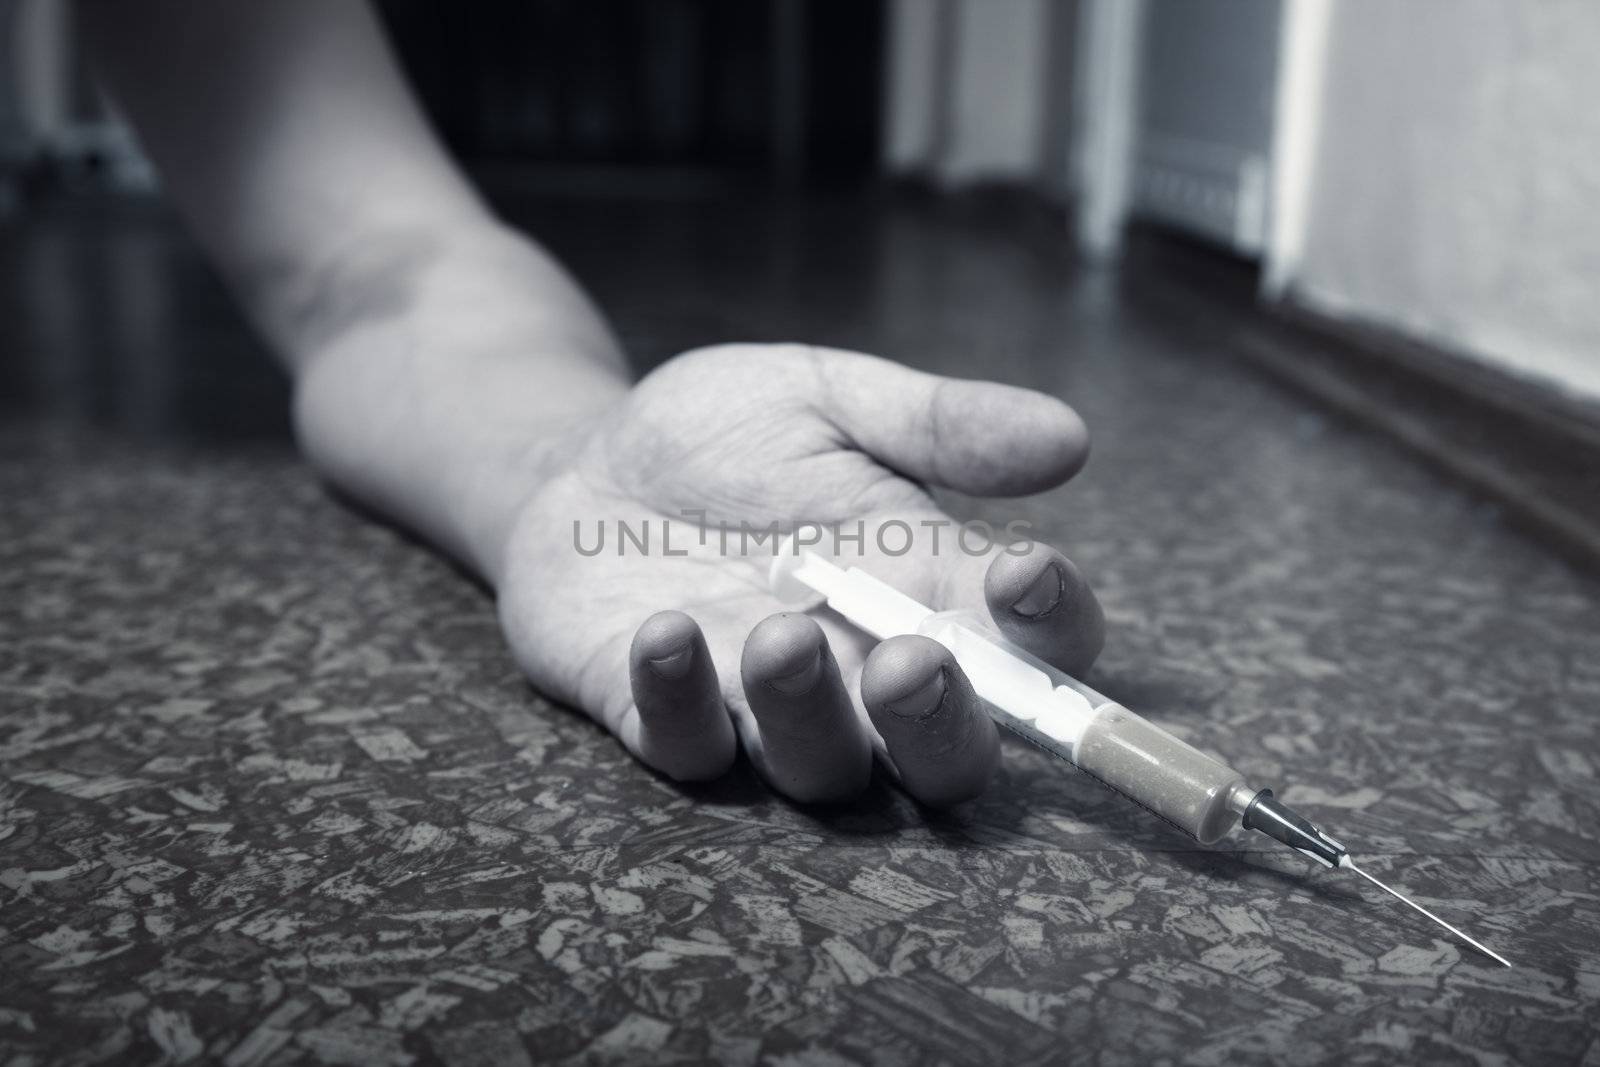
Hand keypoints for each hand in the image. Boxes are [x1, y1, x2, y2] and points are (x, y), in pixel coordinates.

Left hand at [498, 344, 1103, 805]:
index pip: (1034, 651)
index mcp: (928, 593)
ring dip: (811, 715)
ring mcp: (764, 710)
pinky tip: (664, 630)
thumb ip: (938, 423)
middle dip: (942, 725)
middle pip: (946, 757)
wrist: (580, 465)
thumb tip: (1071, 437)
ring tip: (782, 634)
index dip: (1051, 633)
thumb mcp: (830, 399)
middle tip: (913, 661)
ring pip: (825, 772)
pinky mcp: (666, 720)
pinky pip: (687, 748)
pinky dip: (679, 701)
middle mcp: (864, 675)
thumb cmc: (724, 436)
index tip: (1023, 573)